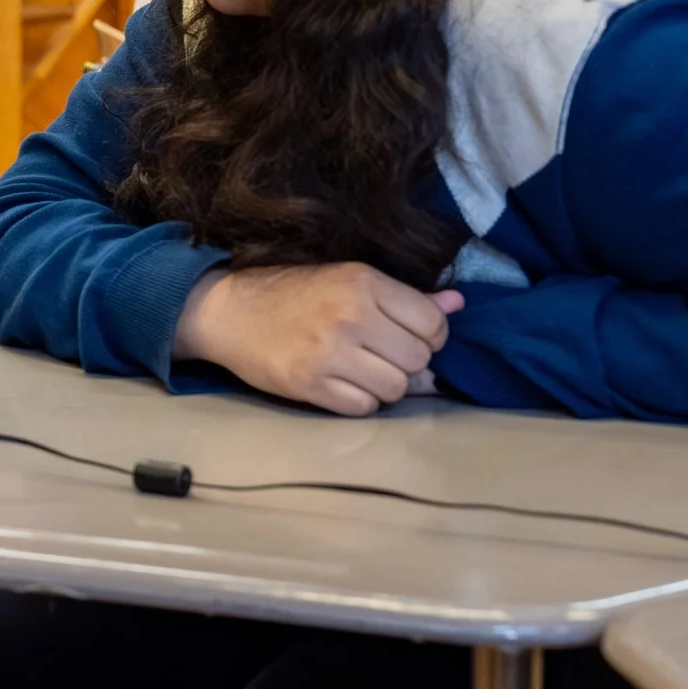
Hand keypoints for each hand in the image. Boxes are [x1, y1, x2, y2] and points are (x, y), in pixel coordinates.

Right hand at [171, 263, 464, 416]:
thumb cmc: (293, 293)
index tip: (406, 336)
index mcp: (363, 283)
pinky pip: (363, 407)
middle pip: (419, 359)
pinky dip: (359, 401)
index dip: (429, 336)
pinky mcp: (308, 384)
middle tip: (382, 355)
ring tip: (363, 372)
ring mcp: (329, 352)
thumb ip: (406, 297)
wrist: (228, 311)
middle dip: (407, 363)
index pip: (433, 324)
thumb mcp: (349, 281)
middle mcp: (350, 316)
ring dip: (385, 386)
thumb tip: (459, 303)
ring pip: (396, 388)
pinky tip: (342, 384)